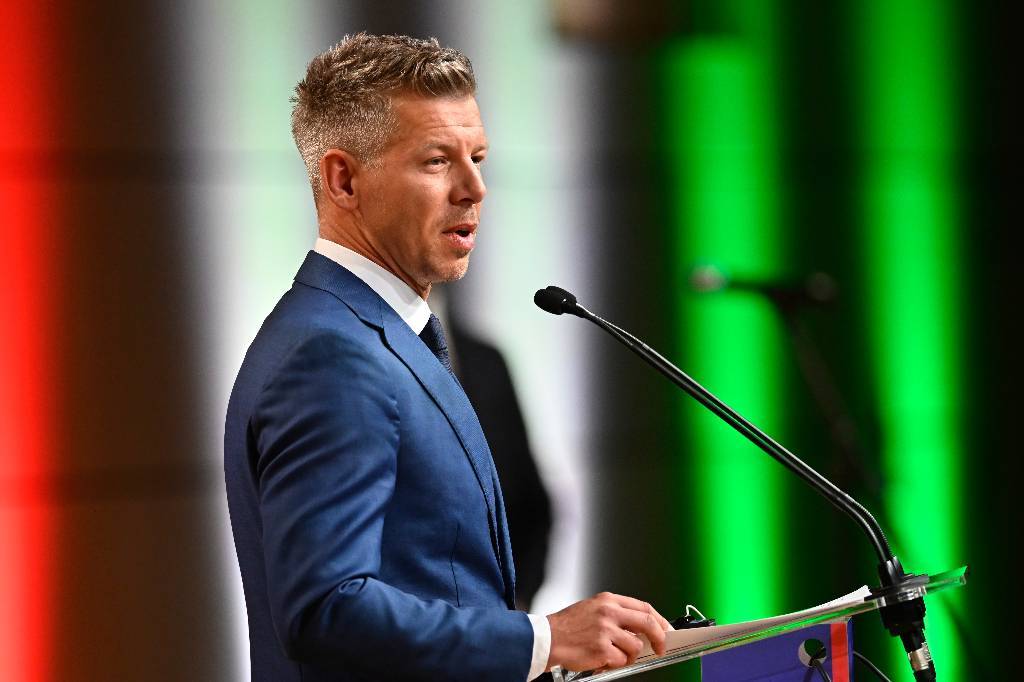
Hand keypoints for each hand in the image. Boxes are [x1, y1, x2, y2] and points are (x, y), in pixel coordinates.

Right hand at [546, 592, 672, 671]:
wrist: (547, 638)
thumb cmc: (567, 626)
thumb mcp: (592, 609)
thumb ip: (616, 615)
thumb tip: (640, 629)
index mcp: (608, 600)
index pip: (643, 607)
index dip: (659, 620)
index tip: (665, 630)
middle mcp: (609, 612)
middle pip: (647, 623)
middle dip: (659, 638)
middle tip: (660, 648)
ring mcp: (606, 630)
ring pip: (634, 647)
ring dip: (627, 656)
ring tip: (611, 655)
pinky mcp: (601, 648)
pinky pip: (620, 660)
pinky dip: (613, 664)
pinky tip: (600, 659)